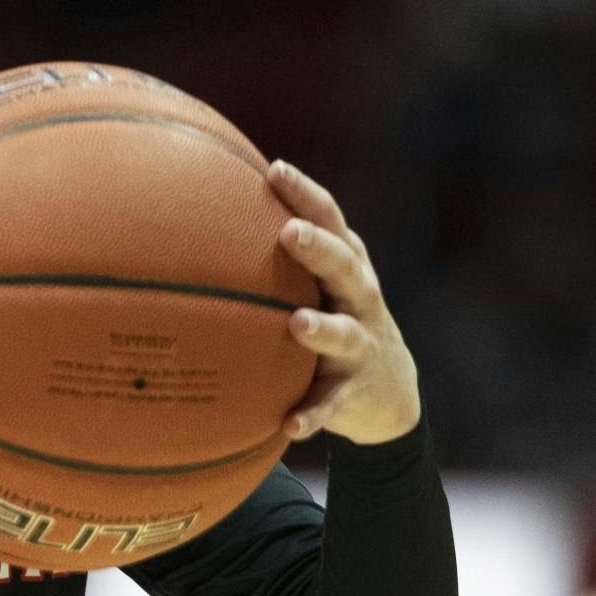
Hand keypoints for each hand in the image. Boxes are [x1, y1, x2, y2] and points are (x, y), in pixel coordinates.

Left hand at [266, 160, 422, 443]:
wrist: (390, 393)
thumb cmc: (336, 320)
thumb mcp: (321, 284)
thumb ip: (281, 253)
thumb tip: (205, 207)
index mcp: (347, 267)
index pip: (331, 220)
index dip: (306, 194)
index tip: (275, 169)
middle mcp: (360, 300)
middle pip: (345, 267)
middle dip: (319, 248)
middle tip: (289, 233)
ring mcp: (360, 346)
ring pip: (344, 334)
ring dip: (322, 330)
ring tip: (296, 323)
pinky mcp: (354, 391)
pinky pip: (332, 404)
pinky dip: (313, 414)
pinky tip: (289, 426)